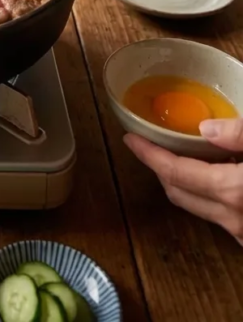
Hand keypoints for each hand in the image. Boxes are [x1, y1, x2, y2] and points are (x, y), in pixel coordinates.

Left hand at [125, 119, 242, 244]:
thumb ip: (239, 134)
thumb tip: (205, 128)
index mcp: (233, 191)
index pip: (175, 172)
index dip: (149, 154)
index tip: (130, 139)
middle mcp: (232, 218)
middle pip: (178, 192)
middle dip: (160, 168)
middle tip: (150, 145)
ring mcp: (241, 234)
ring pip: (197, 206)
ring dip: (182, 183)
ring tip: (178, 155)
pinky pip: (217, 215)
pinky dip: (204, 194)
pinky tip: (213, 175)